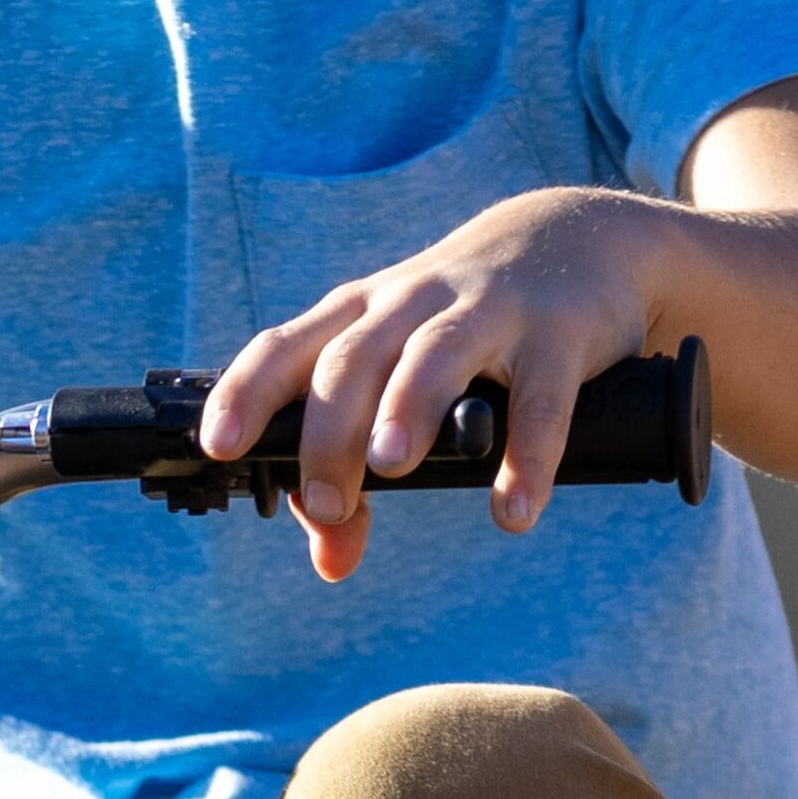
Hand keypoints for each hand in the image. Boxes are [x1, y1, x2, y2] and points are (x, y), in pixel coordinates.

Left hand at [194, 187, 684, 577]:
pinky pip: (541, 397)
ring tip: (391, 466)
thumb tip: (332, 559)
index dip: (246, 393)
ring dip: (407, 408)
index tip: (221, 446)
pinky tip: (513, 509)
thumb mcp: (403, 376)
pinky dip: (528, 454)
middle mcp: (410, 304)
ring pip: (433, 355)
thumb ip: (358, 468)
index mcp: (359, 314)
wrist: (576, 239)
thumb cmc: (463, 324)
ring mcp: (485, 310)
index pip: (283, 348)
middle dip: (329, 432)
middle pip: (351, 360)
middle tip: (326, 503)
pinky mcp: (557, 331)